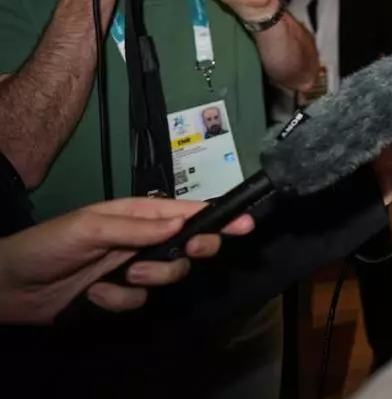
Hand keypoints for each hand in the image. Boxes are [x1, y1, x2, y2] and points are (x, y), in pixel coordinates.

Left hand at [0, 197, 254, 324]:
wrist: (7, 287)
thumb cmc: (47, 245)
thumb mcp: (90, 226)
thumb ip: (136, 227)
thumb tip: (180, 221)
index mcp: (137, 215)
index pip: (185, 212)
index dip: (217, 217)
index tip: (243, 222)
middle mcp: (140, 240)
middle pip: (187, 245)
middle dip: (193, 249)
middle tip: (197, 251)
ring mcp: (130, 270)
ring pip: (167, 276)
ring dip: (147, 279)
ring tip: (118, 276)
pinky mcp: (117, 297)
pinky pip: (137, 302)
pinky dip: (116, 301)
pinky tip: (92, 295)